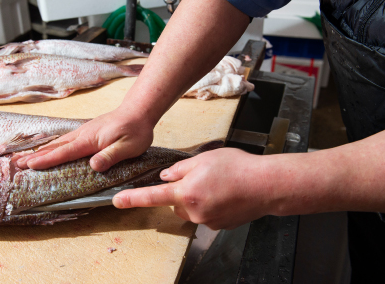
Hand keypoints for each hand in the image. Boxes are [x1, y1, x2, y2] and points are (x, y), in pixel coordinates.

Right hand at [15, 107, 153, 171]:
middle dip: (35, 155)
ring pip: (58, 143)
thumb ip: (111, 156)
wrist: (138, 111)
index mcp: (90, 140)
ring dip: (40, 151)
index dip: (47, 160)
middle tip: (15, 163)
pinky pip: (64, 141)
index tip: (30, 165)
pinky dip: (51, 146)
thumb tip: (93, 166)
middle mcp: (83, 135)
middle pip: (55, 147)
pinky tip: (46, 150)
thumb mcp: (129, 147)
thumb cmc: (136, 130)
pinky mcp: (86, 132)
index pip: (65, 152)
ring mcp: (83, 132)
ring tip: (23, 158)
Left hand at [112, 148, 275, 229]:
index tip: (117, 201)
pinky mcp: (219, 225)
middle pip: (175, 202)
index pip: (152, 196)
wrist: (267, 186)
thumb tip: (166, 176)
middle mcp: (194, 210)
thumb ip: (180, 168)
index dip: (132, 199)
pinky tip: (225, 193)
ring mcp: (207, 220)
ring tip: (218, 184)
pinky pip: (206, 214)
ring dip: (197, 197)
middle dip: (181, 191)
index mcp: (186, 192)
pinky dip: (210, 204)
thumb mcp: (204, 159)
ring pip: (191, 208)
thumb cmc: (238, 168)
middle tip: (201, 176)